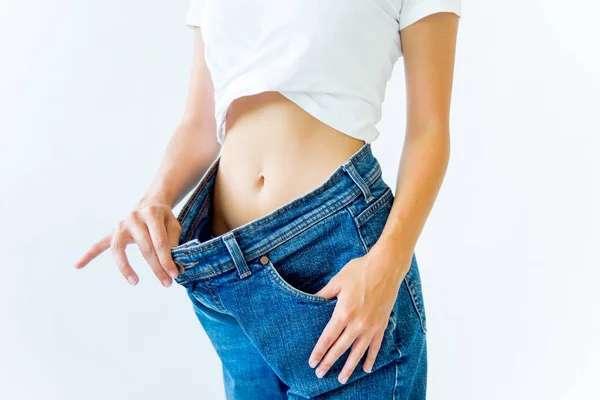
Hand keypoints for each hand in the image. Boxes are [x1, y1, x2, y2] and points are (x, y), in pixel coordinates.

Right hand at [73, 197, 182, 286]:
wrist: (150, 203)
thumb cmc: (164, 218)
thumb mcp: (173, 225)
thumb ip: (173, 242)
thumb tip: (173, 263)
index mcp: (152, 214)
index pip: (160, 242)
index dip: (167, 260)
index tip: (174, 274)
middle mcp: (134, 218)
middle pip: (144, 247)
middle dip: (156, 267)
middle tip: (166, 283)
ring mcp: (121, 225)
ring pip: (118, 248)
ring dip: (126, 267)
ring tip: (135, 282)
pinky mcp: (113, 232)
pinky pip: (99, 244)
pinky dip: (88, 254)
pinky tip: (78, 265)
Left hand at [309, 247, 409, 384]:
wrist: (386, 267)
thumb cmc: (360, 270)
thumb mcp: (337, 281)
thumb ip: (323, 294)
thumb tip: (310, 299)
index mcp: (343, 312)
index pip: (328, 338)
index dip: (319, 351)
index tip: (312, 362)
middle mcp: (357, 323)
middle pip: (340, 348)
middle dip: (329, 362)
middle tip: (320, 374)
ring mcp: (371, 326)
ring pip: (357, 352)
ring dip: (349, 367)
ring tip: (341, 379)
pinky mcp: (381, 325)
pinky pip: (375, 346)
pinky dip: (370, 358)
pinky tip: (366, 368)